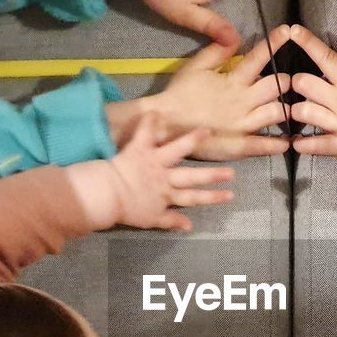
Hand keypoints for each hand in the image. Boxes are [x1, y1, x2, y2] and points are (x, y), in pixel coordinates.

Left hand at [96, 116, 234, 230]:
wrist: (105, 196)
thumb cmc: (126, 210)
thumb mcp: (150, 220)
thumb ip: (171, 221)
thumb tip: (190, 225)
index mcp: (167, 194)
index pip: (194, 197)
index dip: (212, 196)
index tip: (230, 195)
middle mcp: (165, 178)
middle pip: (192, 177)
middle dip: (212, 175)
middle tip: (231, 171)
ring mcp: (154, 162)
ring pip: (177, 151)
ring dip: (191, 140)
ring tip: (207, 131)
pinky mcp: (139, 149)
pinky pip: (145, 133)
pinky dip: (149, 122)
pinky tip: (157, 110)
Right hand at [144, 26, 292, 158]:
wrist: (165, 123)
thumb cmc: (179, 94)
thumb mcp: (195, 67)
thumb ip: (216, 51)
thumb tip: (234, 36)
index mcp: (233, 80)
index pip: (258, 58)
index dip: (274, 43)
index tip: (288, 31)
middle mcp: (242, 101)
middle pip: (276, 87)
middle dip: (286, 81)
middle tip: (292, 82)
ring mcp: (242, 124)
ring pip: (276, 113)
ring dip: (286, 110)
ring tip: (293, 109)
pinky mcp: (239, 145)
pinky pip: (263, 145)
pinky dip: (277, 143)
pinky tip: (287, 142)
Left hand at [289, 25, 336, 158]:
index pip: (323, 56)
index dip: (306, 42)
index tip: (293, 31)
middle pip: (304, 84)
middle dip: (298, 81)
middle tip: (299, 84)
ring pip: (303, 112)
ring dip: (297, 109)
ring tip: (299, 110)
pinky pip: (316, 144)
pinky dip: (303, 143)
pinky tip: (297, 141)